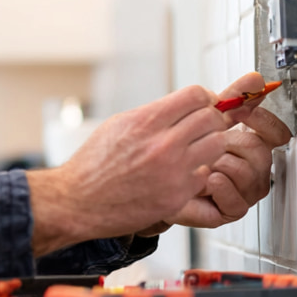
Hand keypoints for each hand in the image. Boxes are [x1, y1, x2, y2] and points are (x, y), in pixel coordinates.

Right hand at [26, 85, 230, 254]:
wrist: (78, 201)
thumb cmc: (93, 165)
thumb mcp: (117, 125)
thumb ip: (151, 115)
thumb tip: (179, 106)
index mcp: (145, 121)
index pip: (195, 95)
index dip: (204, 97)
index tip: (203, 103)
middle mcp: (162, 144)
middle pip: (211, 118)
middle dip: (212, 119)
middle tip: (205, 126)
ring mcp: (172, 171)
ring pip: (217, 145)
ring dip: (210, 145)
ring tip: (197, 150)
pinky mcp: (177, 196)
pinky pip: (205, 175)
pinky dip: (197, 174)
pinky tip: (182, 174)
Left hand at [162, 72, 292, 228]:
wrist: (157, 181)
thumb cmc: (184, 151)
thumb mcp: (205, 120)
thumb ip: (231, 99)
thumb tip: (254, 79)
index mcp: (252, 146)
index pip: (276, 133)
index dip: (263, 120)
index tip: (243, 110)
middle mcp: (254, 170)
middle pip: (262, 152)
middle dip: (233, 141)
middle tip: (213, 141)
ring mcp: (245, 191)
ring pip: (248, 173)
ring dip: (221, 163)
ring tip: (203, 162)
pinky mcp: (231, 210)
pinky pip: (236, 202)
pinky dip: (218, 186)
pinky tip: (204, 179)